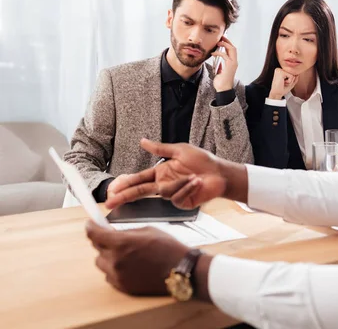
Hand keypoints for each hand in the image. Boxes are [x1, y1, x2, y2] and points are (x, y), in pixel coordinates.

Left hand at [86, 220, 189, 295]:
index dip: (91, 227)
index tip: (91, 223)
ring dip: (109, 256)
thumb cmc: (168, 248)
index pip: (93, 234)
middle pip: (97, 248)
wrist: (181, 270)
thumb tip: (111, 232)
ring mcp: (118, 275)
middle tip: (118, 239)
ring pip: (101, 262)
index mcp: (122, 243)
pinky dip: (116, 269)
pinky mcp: (122, 286)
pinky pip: (110, 275)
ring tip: (127, 254)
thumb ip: (126, 232)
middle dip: (105, 241)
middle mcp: (116, 260)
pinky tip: (132, 265)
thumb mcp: (148, 230)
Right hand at [105, 139, 225, 209]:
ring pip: (165, 192)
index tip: (112, 188)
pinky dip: (188, 187)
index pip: (138, 179)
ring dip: (180, 183)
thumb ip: (160, 148)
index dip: (125, 184)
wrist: (221, 173)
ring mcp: (173, 195)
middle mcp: (164, 184)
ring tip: (195, 176)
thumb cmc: (203, 161)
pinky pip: (178, 197)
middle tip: (110, 202)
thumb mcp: (180, 150)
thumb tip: (142, 141)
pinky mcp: (183, 203)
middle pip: (140, 192)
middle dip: (125, 196)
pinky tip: (198, 182)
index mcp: (161, 173)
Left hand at [212, 36, 237, 91]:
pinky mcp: (230, 66)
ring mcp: (233, 64)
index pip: (232, 51)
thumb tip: (219, 64)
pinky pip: (225, 56)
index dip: (227, 44)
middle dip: (227, 41)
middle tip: (220, 37)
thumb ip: (221, 67)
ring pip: (232, 50)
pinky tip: (213, 53)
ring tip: (218, 42)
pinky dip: (219, 53)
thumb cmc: (221, 83)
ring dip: (225, 44)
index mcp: (232, 64)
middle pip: (233, 48)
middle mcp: (234, 62)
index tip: (221, 40)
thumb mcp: (220, 73)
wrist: (223, 90)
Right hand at [269, 68, 297, 99]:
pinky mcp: (281, 72)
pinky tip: (283, 82)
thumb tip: (298, 73)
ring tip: (283, 83)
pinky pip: (291, 76)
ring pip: (293, 74)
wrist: (277, 94)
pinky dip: (289, 81)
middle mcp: (279, 69)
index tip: (284, 83)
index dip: (290, 80)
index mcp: (280, 71)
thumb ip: (295, 78)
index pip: (291, 73)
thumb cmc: (282, 89)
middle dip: (291, 80)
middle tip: (284, 83)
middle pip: (292, 73)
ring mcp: (280, 70)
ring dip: (290, 81)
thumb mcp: (290, 83)